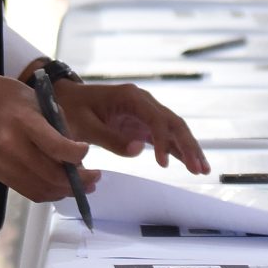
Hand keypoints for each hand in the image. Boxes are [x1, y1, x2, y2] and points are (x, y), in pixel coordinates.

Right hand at [0, 50, 90, 200]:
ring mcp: (2, 164)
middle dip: (79, 180)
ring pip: (41, 189)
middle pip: (51, 175)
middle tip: (95, 177)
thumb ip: (58, 125)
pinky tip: (61, 186)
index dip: (77, 155)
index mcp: (23, 122)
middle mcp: (10, 146)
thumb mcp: (37, 99)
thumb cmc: (6, 95)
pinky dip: (48, 192)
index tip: (87, 152)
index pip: (56, 148)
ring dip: (65, 191)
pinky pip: (28, 191)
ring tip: (83, 186)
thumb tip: (77, 154)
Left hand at [52, 73, 209, 173]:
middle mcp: (144, 102)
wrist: (65, 99)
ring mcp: (146, 113)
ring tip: (202, 170)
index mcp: (131, 97)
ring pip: (174, 130)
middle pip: (173, 123)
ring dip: (189, 149)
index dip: (163, 141)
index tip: (163, 164)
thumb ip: (110, 139)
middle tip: (197, 169)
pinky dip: (178, 150)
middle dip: (187, 146)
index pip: (155, 119)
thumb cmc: (71, 109)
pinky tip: (191, 164)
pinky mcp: (143, 125)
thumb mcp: (85, 125)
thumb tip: (138, 151)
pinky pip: (165, 137)